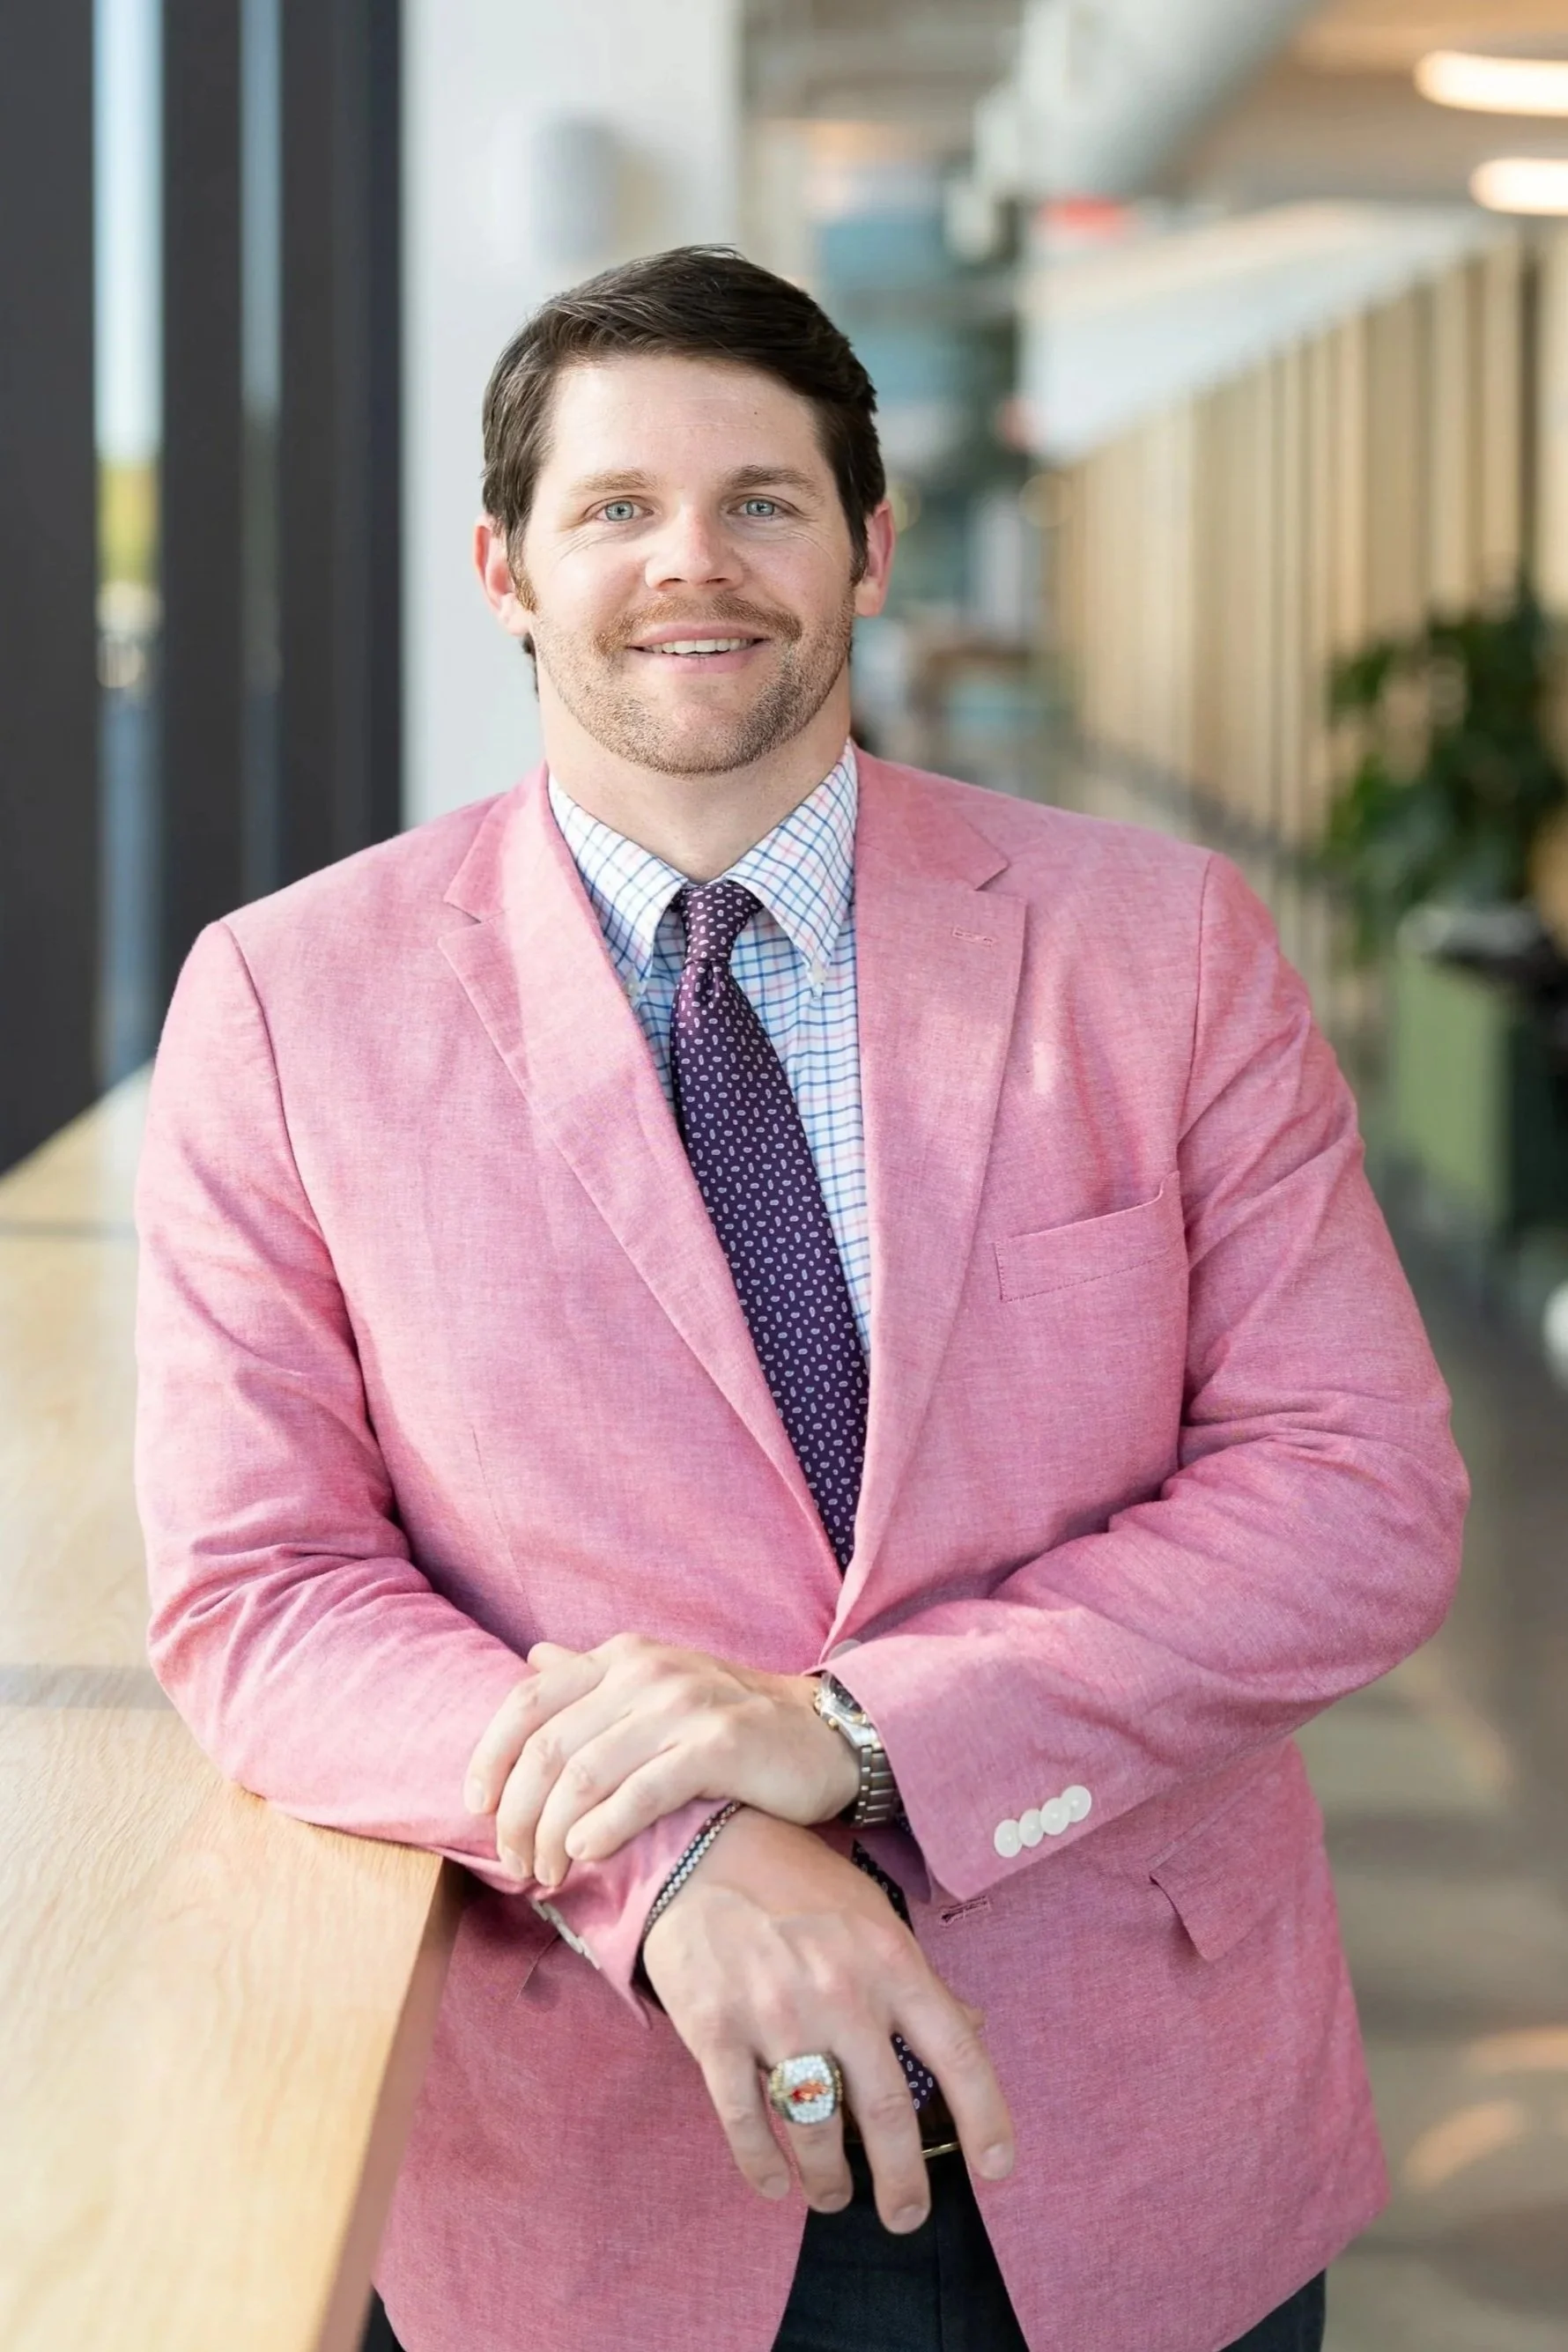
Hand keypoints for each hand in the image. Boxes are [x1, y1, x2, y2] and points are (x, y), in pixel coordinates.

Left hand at [463, 1634, 858, 1885]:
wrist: (823, 1733)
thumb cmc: (730, 1718)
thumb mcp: (658, 1684)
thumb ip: (593, 1676)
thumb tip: (532, 1658)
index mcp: (623, 1658)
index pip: (528, 1702)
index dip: (490, 1757)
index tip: (477, 1808)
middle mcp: (646, 1673)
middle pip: (548, 1748)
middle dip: (518, 1815)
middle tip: (515, 1864)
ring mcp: (683, 1707)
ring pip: (585, 1776)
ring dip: (553, 1836)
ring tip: (547, 1875)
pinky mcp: (719, 1748)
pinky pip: (641, 1793)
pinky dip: (603, 1830)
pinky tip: (587, 1855)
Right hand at [643, 1809, 1014, 2231]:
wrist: (699, 1849)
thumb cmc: (793, 1883)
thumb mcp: (871, 1915)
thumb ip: (917, 1979)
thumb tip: (971, 2027)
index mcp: (890, 1960)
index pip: (956, 2053)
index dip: (984, 2117)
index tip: (996, 2167)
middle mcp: (841, 1992)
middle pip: (888, 2112)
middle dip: (904, 2180)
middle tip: (906, 2216)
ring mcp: (776, 2015)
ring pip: (817, 2129)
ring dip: (830, 2180)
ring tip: (835, 2197)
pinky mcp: (717, 2031)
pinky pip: (746, 2121)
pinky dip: (763, 2165)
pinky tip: (775, 2184)